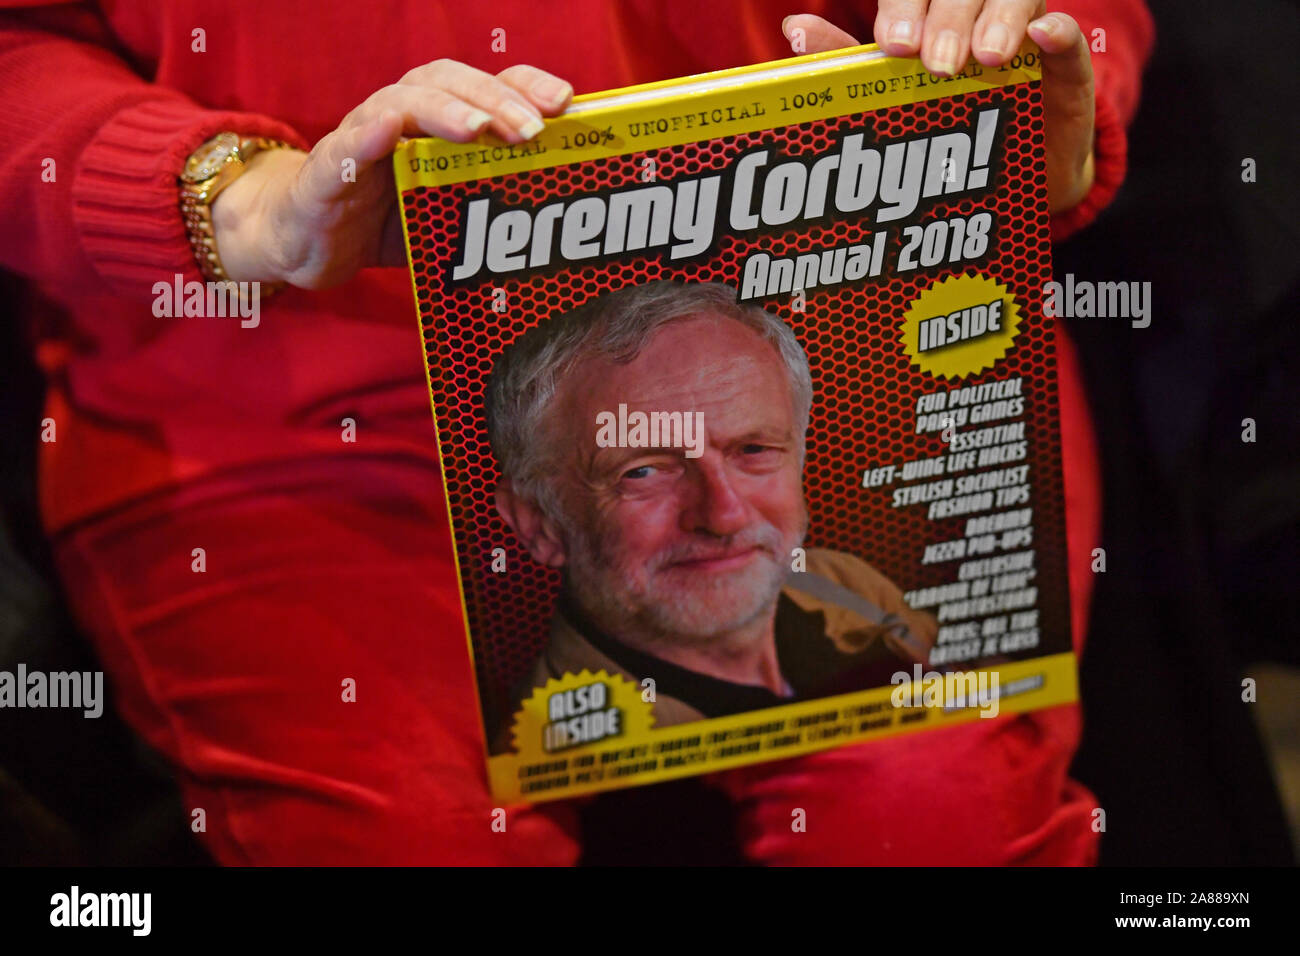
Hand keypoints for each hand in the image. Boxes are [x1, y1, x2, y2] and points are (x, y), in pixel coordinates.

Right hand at [213, 60, 573, 288]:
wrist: (310, 242)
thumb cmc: (388, 218)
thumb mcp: (452, 211)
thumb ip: (493, 203)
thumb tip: (562, 224)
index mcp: (438, 120)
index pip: (487, 86)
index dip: (525, 85)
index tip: (566, 103)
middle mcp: (402, 115)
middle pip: (451, 84)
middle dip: (496, 100)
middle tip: (532, 128)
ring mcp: (362, 138)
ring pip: (403, 103)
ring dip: (445, 110)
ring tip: (478, 128)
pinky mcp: (326, 172)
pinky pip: (347, 147)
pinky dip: (369, 136)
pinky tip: (391, 133)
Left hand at [783, 3, 1094, 212]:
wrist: (1010, 176)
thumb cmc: (940, 120)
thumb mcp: (891, 91)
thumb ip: (846, 60)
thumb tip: (793, 28)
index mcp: (933, 10)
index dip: (903, 8)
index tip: (891, 48)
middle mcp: (978, 10)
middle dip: (946, 19)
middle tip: (932, 63)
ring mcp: (1025, 33)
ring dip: (999, 21)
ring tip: (985, 58)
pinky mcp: (1067, 68)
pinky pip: (1069, 39)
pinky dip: (1059, 32)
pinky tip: (1043, 34)